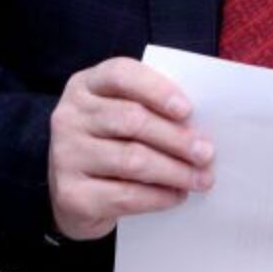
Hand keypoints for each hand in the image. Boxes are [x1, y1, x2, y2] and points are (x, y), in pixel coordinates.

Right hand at [47, 57, 213, 239]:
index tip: (187, 110)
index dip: (156, 89)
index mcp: (85, 85)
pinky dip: (158, 196)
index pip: (120, 75)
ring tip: (201, 179)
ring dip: (174, 171)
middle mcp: (69, 116)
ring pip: (132, 160)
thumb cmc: (111, 144)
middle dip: (176, 138)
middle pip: (131, 120)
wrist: (74, 196)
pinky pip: (125, 195)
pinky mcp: (72, 195)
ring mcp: (66, 155)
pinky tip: (177, 196)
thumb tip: (199, 126)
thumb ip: (152, 109)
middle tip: (206, 153)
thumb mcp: (123, 115)